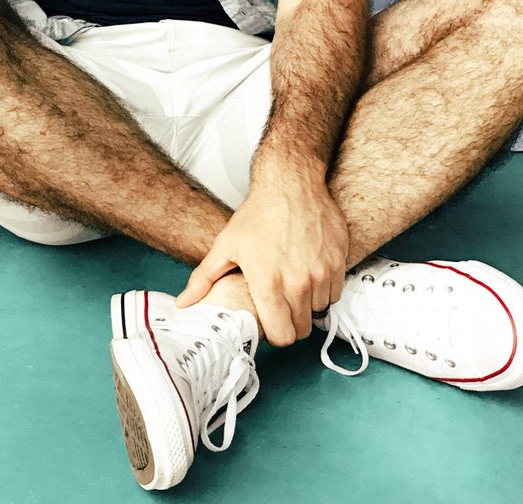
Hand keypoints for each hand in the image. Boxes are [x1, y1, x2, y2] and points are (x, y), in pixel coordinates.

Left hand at [177, 172, 348, 345]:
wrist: (290, 184)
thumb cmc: (258, 214)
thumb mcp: (225, 245)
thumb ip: (204, 279)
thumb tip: (184, 302)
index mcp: (269, 283)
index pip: (282, 336)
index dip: (275, 334)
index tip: (271, 322)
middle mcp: (298, 282)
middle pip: (301, 329)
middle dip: (291, 322)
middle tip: (281, 304)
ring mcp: (322, 273)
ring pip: (319, 310)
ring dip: (308, 303)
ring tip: (293, 282)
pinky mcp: (338, 262)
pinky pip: (335, 292)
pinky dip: (324, 288)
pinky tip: (309, 271)